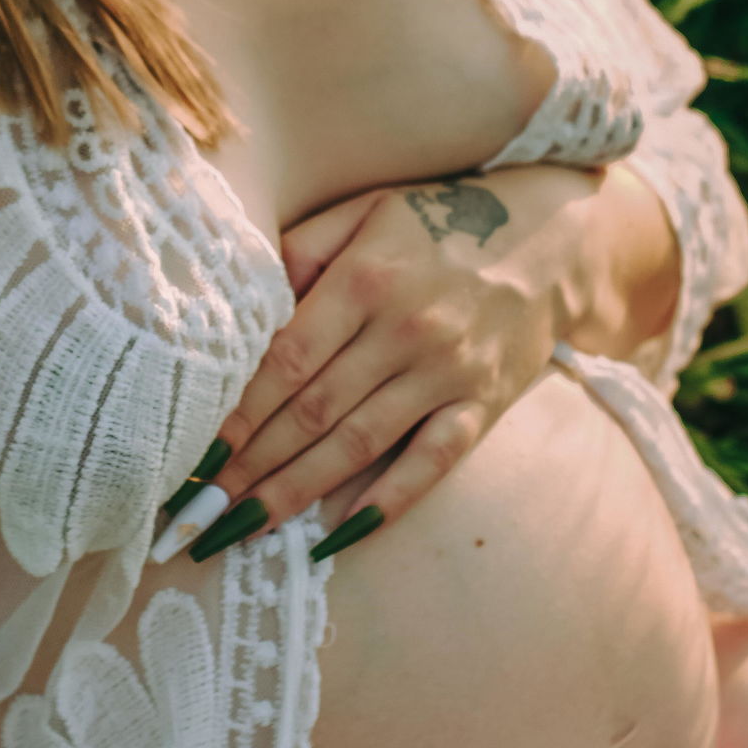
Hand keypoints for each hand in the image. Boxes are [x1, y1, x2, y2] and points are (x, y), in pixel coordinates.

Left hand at [154, 168, 590, 568]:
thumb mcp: (366, 210)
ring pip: (358, 446)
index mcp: (365, 280)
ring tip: (242, 529)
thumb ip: (302, 248)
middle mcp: (404, 330)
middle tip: (198, 511)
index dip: (236, 412)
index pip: (285, 360)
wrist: (553, 240)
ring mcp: (447, 373)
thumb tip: (244, 300)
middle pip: (312, 411)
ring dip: (295, 492)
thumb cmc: (439, 223)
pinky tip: (336, 537)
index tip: (194, 452)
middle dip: (249, 466)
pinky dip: (385, 504)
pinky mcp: (482, 406)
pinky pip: (430, 464)